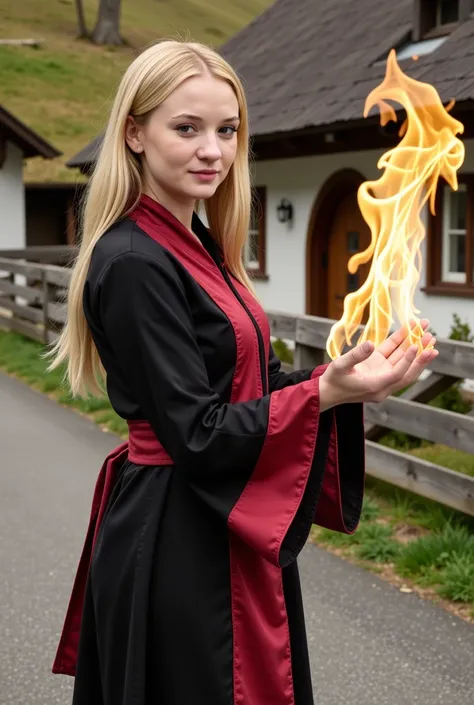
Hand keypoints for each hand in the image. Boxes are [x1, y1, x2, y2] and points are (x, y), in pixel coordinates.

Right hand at [319, 319, 437, 408]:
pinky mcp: (378, 369)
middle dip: (420, 355)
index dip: (407, 361)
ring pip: (402, 362)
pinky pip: (393, 356)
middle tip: (431, 337)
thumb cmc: (332, 380)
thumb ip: (355, 356)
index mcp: (374, 387)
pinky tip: (411, 333)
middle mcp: (383, 384)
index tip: (416, 346)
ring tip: (428, 332)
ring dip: (415, 347)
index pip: (396, 374)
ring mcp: (382, 376)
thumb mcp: (339, 366)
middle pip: (407, 370)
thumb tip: (370, 344)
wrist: (327, 391)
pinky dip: (402, 346)